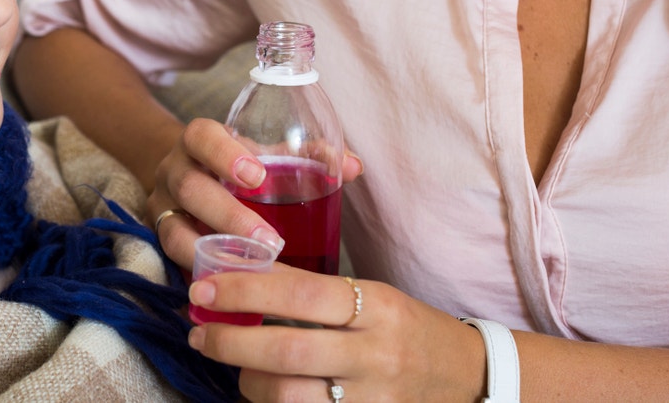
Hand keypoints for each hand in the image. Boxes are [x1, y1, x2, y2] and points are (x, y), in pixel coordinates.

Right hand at [147, 117, 361, 268]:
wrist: (188, 173)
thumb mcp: (265, 154)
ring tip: (250, 271)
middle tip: (269, 241)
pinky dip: (198, 274)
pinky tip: (226, 290)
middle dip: (228, 215)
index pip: (201, 136)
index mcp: (199, 141)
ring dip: (211, 252)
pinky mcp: (159, 238)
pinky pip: (170, 260)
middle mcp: (173, 170)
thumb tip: (353, 166)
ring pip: (172, 229)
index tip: (255, 176)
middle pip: (189, 187)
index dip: (224, 154)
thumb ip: (307, 157)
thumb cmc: (239, 164)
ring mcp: (160, 205)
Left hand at [186, 266, 486, 400]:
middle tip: (199, 332)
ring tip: (236, 370)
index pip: (299, 292)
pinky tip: (262, 396)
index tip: (203, 288)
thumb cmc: (407, 329)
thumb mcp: (373, 296)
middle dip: (231, 343)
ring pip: (291, 398)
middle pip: (288, 352)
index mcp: (377, 306)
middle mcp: (376, 354)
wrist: (470, 376)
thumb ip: (315, 292)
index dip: (244, 290)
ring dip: (248, 383)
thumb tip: (243, 278)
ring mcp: (374, 399)